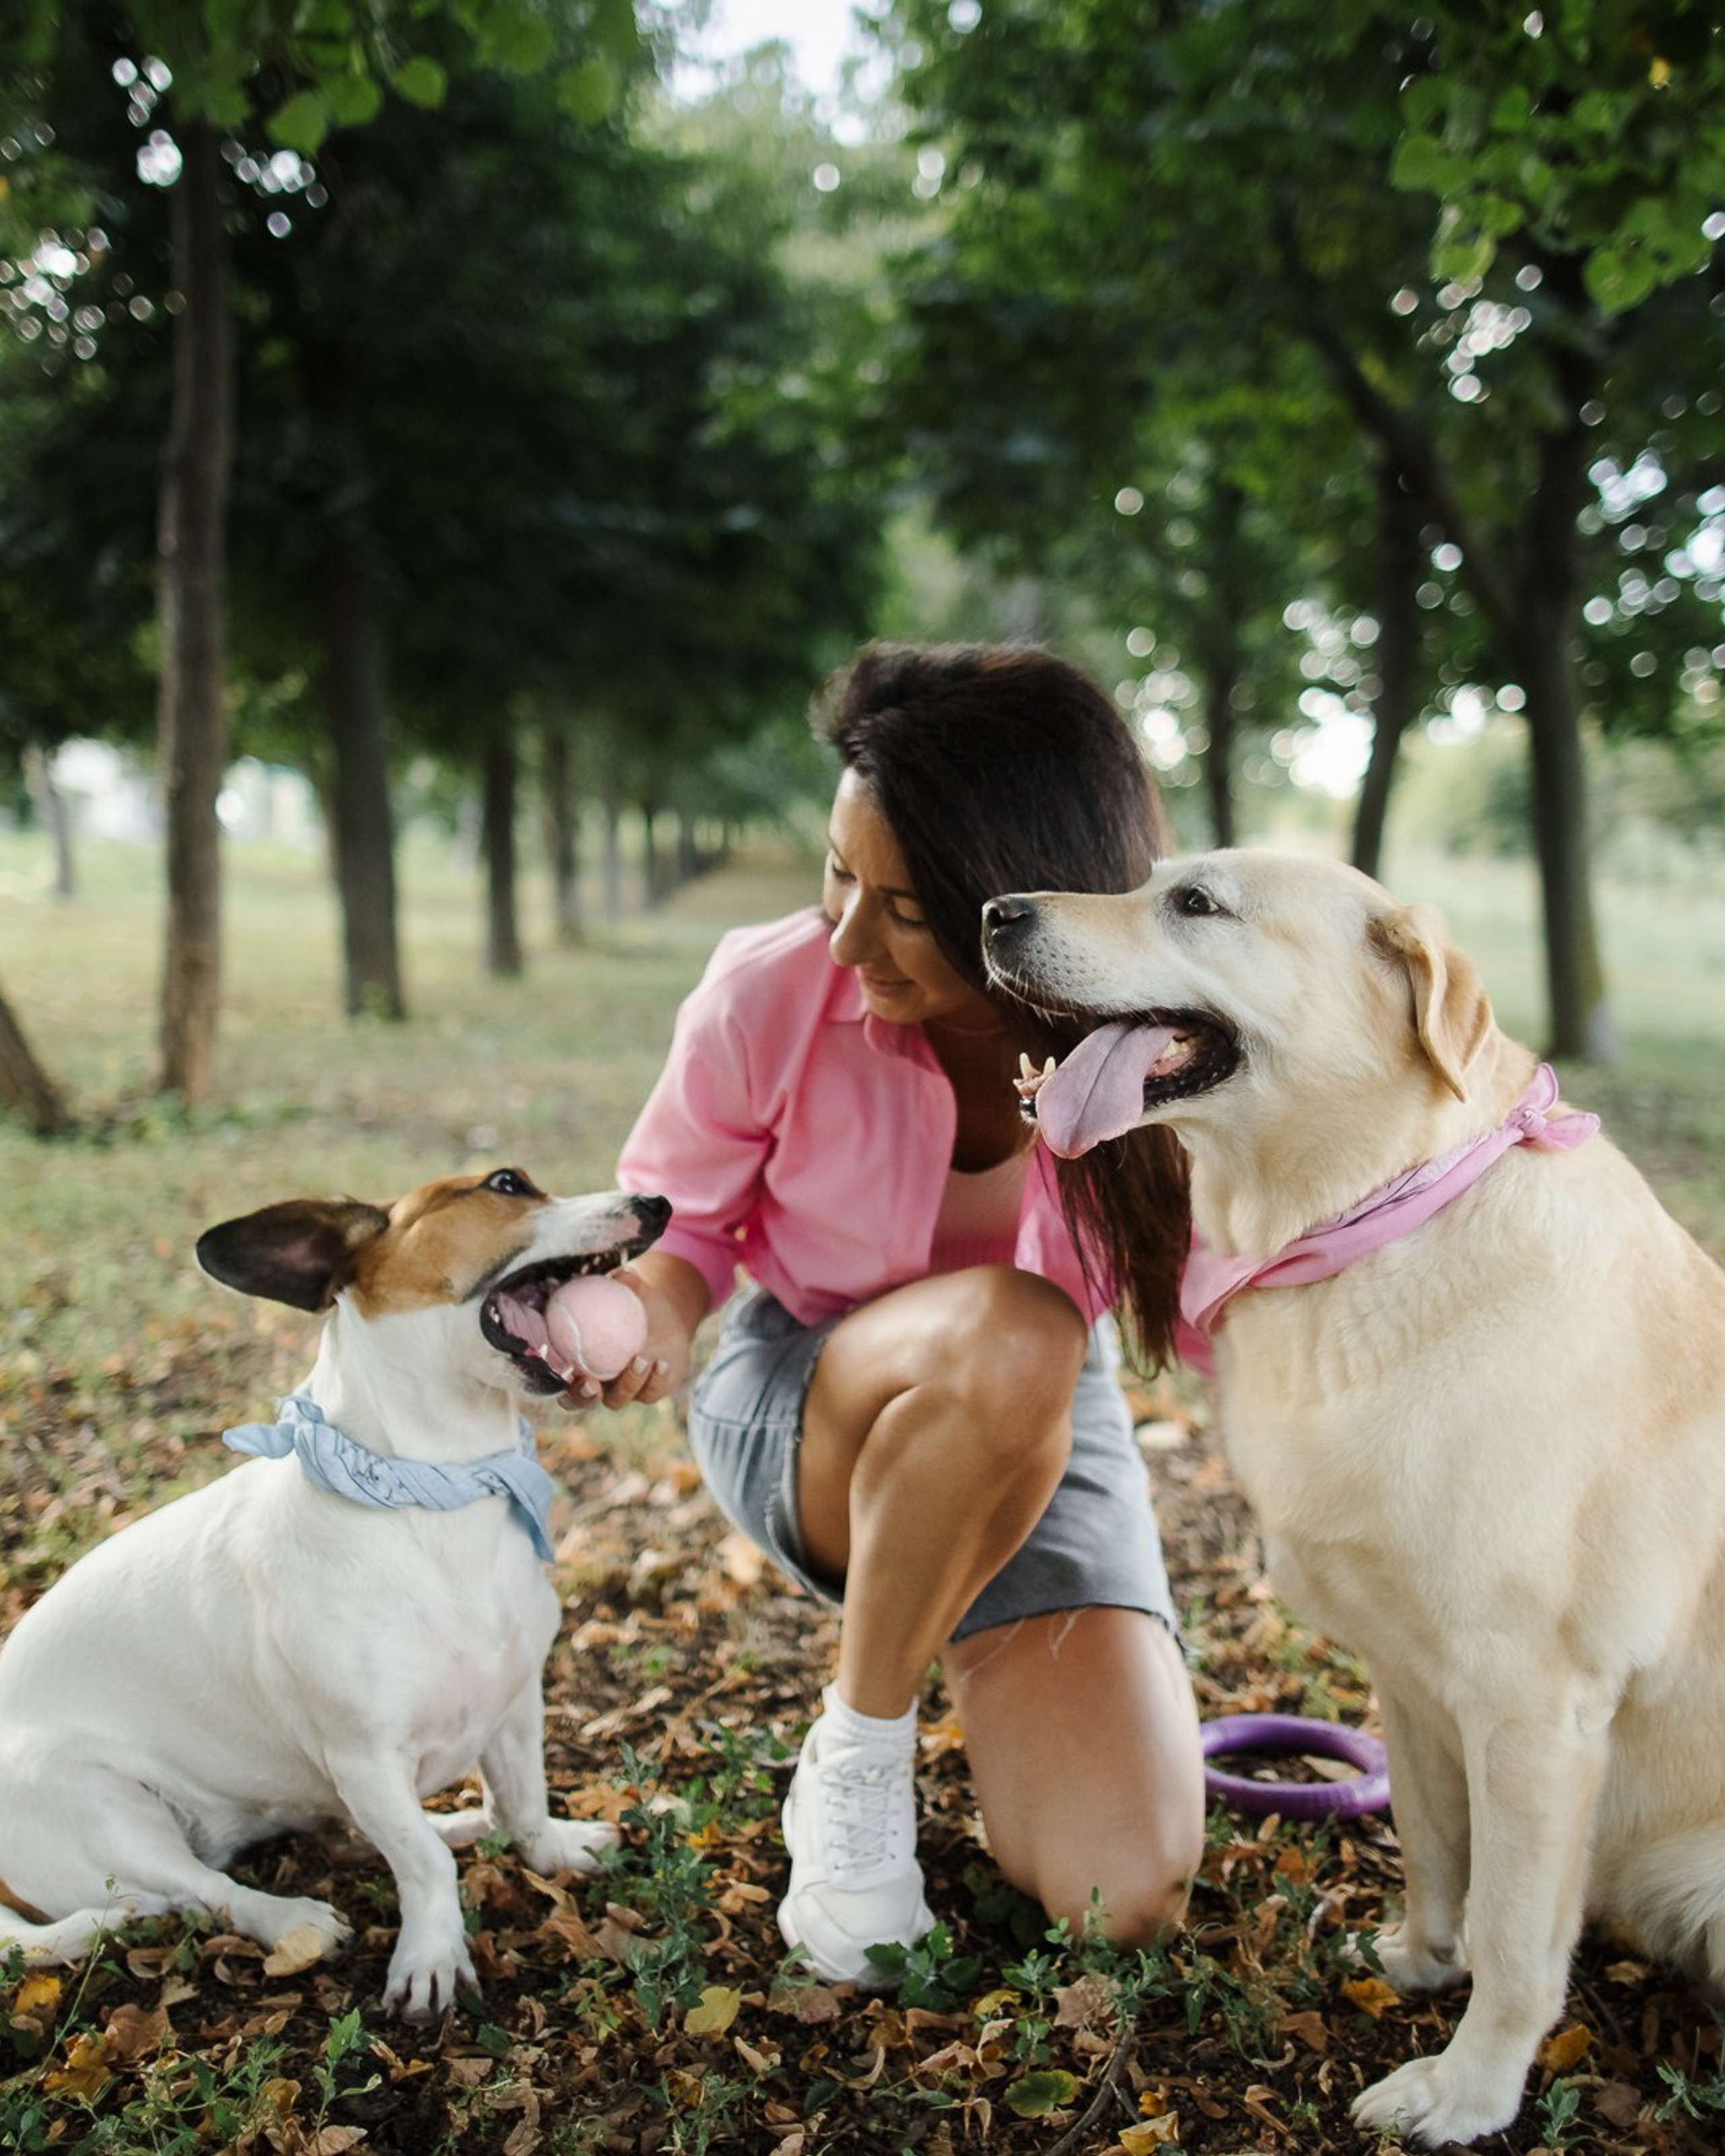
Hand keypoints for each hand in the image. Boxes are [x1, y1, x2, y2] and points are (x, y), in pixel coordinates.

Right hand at [559, 1266, 690, 1412]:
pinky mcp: (648, 1393)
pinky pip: (649, 1393)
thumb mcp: (631, 1293)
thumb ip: (624, 1285)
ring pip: (617, 1399)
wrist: (665, 1320)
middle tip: (591, 1382)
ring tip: (642, 1358)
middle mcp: (595, 1381)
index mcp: (577, 1360)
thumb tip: (621, 1275)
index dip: (556, 1377)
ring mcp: (621, 1390)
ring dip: (628, 1382)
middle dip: (581, 1396)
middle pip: (578, 1400)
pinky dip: (655, 1380)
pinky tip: (663, 1363)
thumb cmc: (637, 1304)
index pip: (558, 1374)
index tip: (564, 1368)